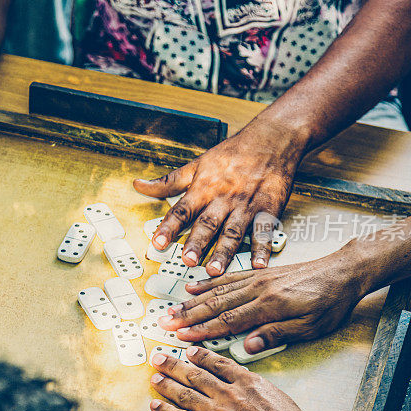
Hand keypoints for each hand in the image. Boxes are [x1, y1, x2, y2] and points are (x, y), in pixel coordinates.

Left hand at [134, 124, 303, 273]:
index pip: (182, 210)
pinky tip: (259, 265)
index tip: (157, 242)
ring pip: (233, 231)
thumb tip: (138, 185)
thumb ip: (167, 181)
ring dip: (224, 252)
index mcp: (204, 188)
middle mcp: (223, 198)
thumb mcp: (196, 164)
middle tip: (187, 261)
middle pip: (208, 223)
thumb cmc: (232, 154)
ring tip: (215, 271)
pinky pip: (264, 232)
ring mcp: (246, 205)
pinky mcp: (268, 209)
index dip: (168, 227)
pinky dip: (262, 249)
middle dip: (197, 243)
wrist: (272, 139)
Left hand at [149, 346, 332, 410]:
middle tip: (159, 358)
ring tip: (154, 377)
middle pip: (194, 375)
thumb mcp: (275, 393)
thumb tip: (244, 380)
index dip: (199, 356)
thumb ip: (254, 385)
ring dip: (166, 384)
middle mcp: (227, 393)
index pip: (217, 363)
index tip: (189, 351)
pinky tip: (155, 405)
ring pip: (184, 393)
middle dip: (174, 365)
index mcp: (245, 381)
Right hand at [159, 249, 365, 350]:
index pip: (228, 321)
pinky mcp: (260, 272)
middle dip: (188, 316)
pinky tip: (194, 286)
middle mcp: (259, 289)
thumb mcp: (311, 327)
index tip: (181, 337)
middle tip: (165, 323)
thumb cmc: (331, 302)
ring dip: (192, 301)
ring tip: (172, 308)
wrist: (344, 271)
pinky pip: (228, 277)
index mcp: (270, 306)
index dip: (202, 331)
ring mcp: (257, 278)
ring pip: (217, 290)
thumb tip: (247, 347)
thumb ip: (277, 334)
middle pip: (215, 304)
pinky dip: (208, 281)